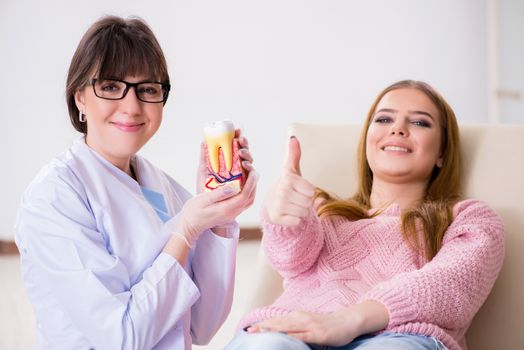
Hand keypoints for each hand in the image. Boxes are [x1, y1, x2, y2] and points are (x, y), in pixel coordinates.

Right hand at [176, 155, 257, 245]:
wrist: (191, 225)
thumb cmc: (194, 212)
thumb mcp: (203, 200)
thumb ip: (219, 193)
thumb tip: (234, 185)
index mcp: (227, 209)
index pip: (245, 195)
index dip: (250, 182)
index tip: (250, 170)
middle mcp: (233, 213)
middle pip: (250, 197)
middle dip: (254, 182)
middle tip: (251, 169)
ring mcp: (233, 214)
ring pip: (249, 200)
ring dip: (252, 187)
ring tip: (249, 174)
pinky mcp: (232, 213)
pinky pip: (244, 202)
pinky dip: (247, 191)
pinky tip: (243, 183)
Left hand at [197, 128, 253, 192]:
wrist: (204, 207)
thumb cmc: (205, 188)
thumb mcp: (203, 170)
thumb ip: (204, 156)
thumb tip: (204, 141)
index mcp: (229, 161)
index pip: (236, 146)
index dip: (238, 137)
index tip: (237, 130)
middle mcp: (238, 167)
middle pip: (245, 152)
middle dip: (244, 144)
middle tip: (240, 139)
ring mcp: (243, 177)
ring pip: (250, 162)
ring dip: (247, 155)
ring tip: (241, 152)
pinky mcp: (246, 188)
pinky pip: (252, 177)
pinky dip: (250, 170)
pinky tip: (245, 165)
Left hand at [246, 301, 388, 345]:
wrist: (348, 320)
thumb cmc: (328, 324)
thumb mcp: (309, 323)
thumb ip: (296, 327)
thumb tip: (282, 332)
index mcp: (298, 316)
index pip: (277, 321)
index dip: (263, 324)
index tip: (250, 328)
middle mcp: (301, 319)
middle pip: (278, 323)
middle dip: (263, 327)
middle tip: (248, 332)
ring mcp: (309, 326)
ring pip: (287, 328)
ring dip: (272, 330)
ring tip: (259, 333)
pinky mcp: (317, 334)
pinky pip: (301, 336)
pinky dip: (290, 337)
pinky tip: (282, 339)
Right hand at [264, 137, 315, 225]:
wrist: (271, 202)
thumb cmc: (287, 185)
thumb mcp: (291, 169)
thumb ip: (294, 154)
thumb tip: (293, 137)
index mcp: (288, 179)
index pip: (312, 191)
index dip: (308, 191)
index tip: (299, 188)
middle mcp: (282, 191)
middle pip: (309, 203)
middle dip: (305, 202)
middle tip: (295, 198)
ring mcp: (278, 205)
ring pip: (304, 213)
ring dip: (301, 211)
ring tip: (291, 205)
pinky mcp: (276, 217)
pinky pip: (297, 221)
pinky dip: (294, 219)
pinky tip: (287, 214)